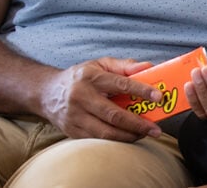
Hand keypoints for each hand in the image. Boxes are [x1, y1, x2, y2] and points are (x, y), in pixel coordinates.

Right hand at [37, 57, 162, 140]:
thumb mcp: (100, 64)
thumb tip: (148, 66)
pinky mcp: (72, 131)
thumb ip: (125, 65)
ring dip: (128, 136)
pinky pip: (97, 140)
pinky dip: (115, 141)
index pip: (120, 84)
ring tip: (145, 135)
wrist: (46, 93)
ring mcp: (75, 117)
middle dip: (138, 124)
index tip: (159, 97)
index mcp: (91, 78)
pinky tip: (129, 137)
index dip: (141, 91)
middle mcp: (81, 98)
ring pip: (105, 132)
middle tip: (155, 128)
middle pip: (113, 115)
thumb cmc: (80, 77)